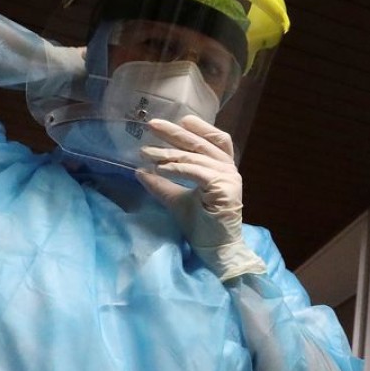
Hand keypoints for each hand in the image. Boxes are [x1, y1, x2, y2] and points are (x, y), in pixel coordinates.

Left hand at [136, 115, 266, 280]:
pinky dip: (177, 168)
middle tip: (152, 124)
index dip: (199, 127)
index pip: (214, 140)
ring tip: (146, 152)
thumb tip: (139, 170)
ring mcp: (230, 178)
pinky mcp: (225, 188)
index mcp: (222, 169)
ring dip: (168, 154)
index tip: (178, 119)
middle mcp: (229, 170)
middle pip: (202, 143)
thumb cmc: (201, 226)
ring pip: (196, 157)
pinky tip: (160, 168)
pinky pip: (197, 172)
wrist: (216, 251)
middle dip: (175, 133)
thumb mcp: (177, 200)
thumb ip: (162, 184)